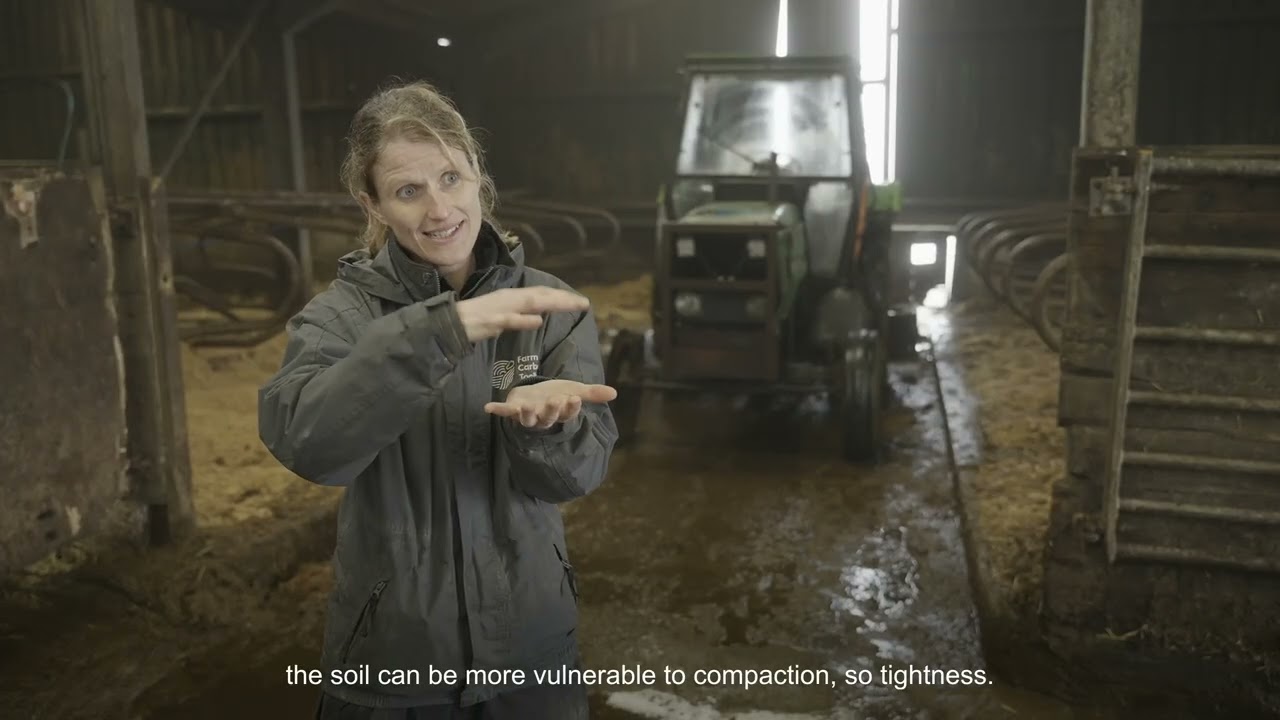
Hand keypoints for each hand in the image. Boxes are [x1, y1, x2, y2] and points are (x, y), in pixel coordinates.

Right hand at [455, 288, 588, 342]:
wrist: (449, 324)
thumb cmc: (475, 321)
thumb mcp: (502, 316)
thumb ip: (520, 316)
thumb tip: (537, 317)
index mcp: (512, 297)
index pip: (540, 294)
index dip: (561, 296)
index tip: (580, 302)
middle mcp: (509, 298)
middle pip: (541, 296)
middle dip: (563, 299)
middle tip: (584, 303)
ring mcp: (500, 309)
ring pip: (530, 303)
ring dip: (552, 303)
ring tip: (571, 305)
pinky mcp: (491, 321)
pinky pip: (509, 320)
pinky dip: (523, 320)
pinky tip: (537, 321)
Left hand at [484, 379, 617, 428]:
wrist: (535, 393)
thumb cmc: (555, 393)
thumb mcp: (574, 390)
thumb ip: (592, 393)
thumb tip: (615, 393)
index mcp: (560, 413)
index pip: (568, 413)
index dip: (571, 408)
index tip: (575, 398)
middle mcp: (544, 418)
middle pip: (549, 418)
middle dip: (552, 410)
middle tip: (557, 399)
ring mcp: (528, 415)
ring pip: (528, 420)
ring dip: (527, 415)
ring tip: (527, 408)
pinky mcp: (513, 410)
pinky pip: (505, 412)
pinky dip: (497, 410)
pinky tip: (488, 407)